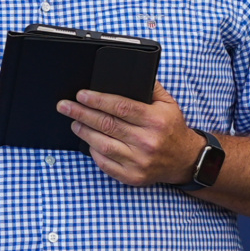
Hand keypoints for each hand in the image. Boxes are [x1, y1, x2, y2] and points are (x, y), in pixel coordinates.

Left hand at [57, 81, 205, 186]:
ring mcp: (139, 162)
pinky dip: (93, 151)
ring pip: (102, 144)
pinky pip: (105, 163)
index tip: (81, 95)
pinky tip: (88, 140)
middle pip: (107, 125)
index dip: (98, 100)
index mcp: (156, 121)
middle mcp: (148, 142)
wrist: (184, 160)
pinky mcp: (133, 177)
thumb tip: (127, 73)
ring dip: (84, 132)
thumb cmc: (171, 128)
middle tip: (64, 106)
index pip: (121, 107)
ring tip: (74, 122)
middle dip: (81, 113)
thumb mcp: (168, 104)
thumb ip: (150, 87)